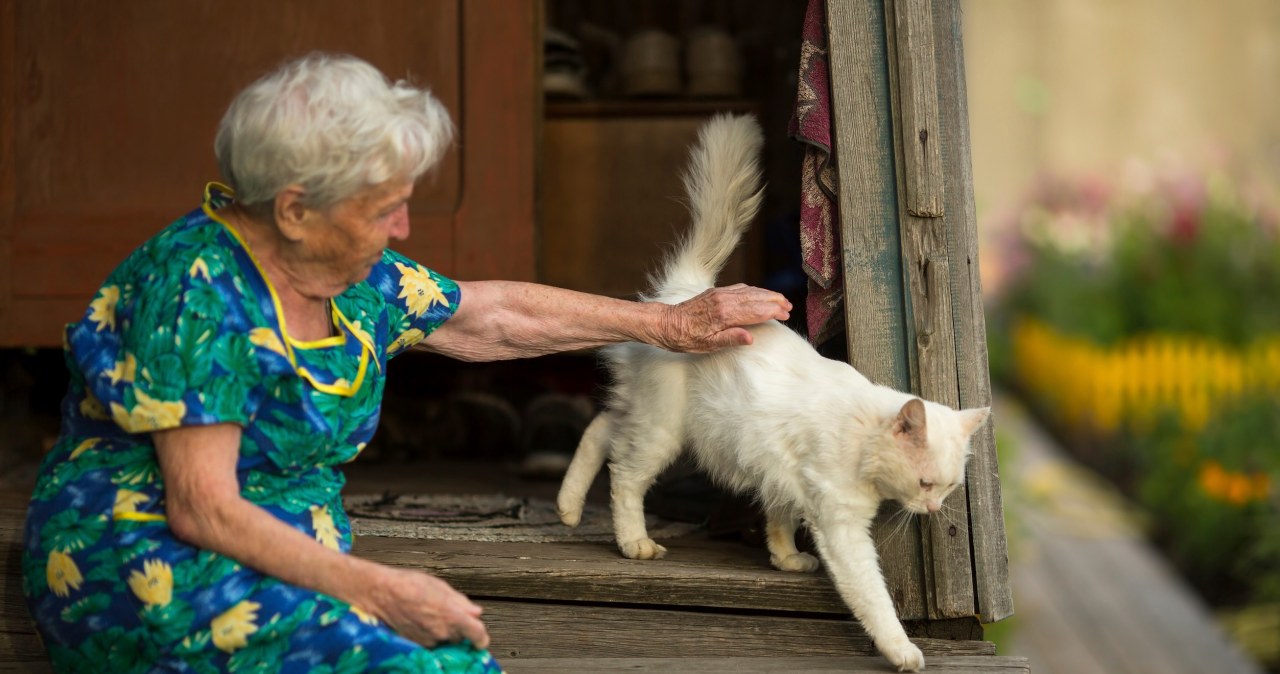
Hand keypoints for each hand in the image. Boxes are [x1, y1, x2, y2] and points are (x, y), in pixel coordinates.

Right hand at [365, 566, 489, 648]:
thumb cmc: (408, 585)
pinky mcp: (415, 645)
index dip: (481, 638)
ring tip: (427, 612)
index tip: (481, 639)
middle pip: (459, 637)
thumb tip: (476, 612)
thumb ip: (461, 601)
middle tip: (444, 612)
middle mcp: (442, 633)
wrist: (379, 594)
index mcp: (452, 617)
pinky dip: (428, 633)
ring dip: (442, 630)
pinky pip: (429, 641)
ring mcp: (428, 641)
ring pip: (444, 639)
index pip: (477, 635)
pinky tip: (419, 619)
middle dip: (457, 628)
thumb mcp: (440, 586)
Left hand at [658, 284, 791, 352]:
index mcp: (724, 314)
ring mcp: (719, 294)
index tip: (785, 314)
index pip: (755, 310)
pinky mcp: (715, 292)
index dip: (772, 311)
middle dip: (774, 301)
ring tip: (779, 299)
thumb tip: (750, 338)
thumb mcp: (707, 345)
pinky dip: (753, 290)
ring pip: (749, 291)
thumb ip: (730, 339)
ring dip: (766, 294)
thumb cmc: (685, 338)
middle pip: (755, 298)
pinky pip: (739, 289)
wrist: (666, 323)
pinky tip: (758, 294)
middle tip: (788, 306)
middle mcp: (723, 300)